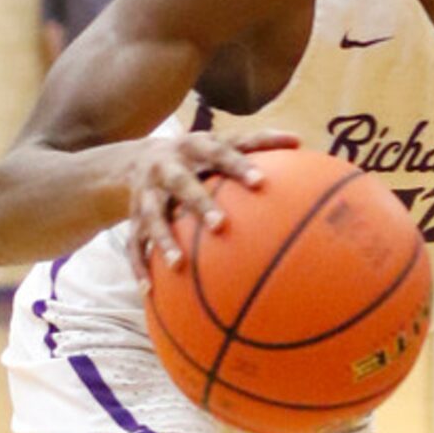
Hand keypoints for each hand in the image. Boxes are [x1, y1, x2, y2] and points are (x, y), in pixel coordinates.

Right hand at [124, 128, 298, 288]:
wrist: (134, 159)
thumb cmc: (197, 155)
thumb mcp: (220, 143)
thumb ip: (257, 144)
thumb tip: (300, 141)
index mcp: (193, 147)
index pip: (219, 152)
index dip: (238, 166)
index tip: (261, 182)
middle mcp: (166, 168)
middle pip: (182, 184)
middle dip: (199, 203)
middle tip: (221, 226)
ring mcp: (146, 193)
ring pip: (152, 217)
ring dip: (164, 240)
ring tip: (178, 265)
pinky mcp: (133, 217)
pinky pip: (133, 244)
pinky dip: (139, 266)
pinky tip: (148, 290)